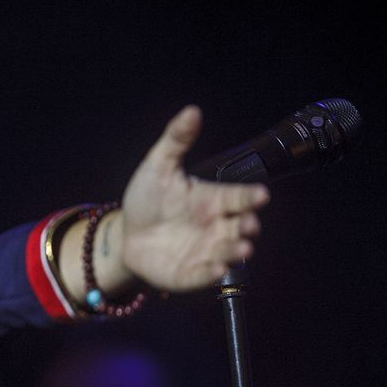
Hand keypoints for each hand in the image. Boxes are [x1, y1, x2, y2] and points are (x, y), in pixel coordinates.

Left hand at [116, 106, 270, 291]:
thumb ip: (176, 141)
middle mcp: (216, 226)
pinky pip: (205, 275)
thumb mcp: (158, 167)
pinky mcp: (191, 274)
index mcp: (213, 200)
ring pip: (228, 252)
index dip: (250, 197)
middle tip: (248, 224)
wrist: (126, 234)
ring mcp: (206, 251)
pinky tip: (216, 270)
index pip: (238, 197)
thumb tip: (192, 110)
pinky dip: (212, 274)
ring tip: (240, 247)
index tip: (260, 195)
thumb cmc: (148, 199)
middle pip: (241, 227)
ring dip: (235, 251)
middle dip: (248, 226)